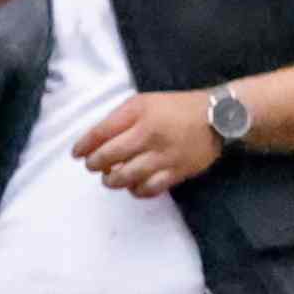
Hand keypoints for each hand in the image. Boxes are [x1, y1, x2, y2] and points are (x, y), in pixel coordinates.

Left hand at [71, 88, 226, 196]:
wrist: (217, 118)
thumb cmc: (178, 108)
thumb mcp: (146, 102)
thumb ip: (122, 118)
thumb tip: (99, 139)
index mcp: (139, 113)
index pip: (102, 132)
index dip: (85, 146)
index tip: (77, 154)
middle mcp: (148, 135)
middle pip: (110, 157)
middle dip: (95, 164)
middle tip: (93, 166)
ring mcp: (162, 156)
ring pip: (126, 177)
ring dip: (112, 181)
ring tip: (110, 179)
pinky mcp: (175, 173)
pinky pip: (149, 189)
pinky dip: (136, 191)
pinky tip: (132, 186)